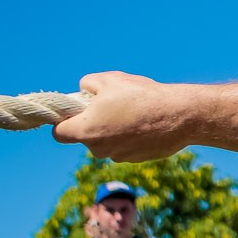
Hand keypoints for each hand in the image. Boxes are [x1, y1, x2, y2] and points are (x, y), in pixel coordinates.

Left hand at [52, 71, 198, 162]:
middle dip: (93, 123)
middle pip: (85, 137)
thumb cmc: (141, 96)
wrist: (179, 116)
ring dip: (113, 130)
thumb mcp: (108, 79)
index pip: (58, 133)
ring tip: (133, 112)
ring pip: (106, 142)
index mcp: (86, 130)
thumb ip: (87, 84)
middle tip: (111, 105)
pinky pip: (125, 146)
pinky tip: (146, 122)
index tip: (75, 111)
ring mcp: (118, 155)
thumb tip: (84, 91)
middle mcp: (98, 148)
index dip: (63, 121)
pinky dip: (130, 136)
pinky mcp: (136, 159)